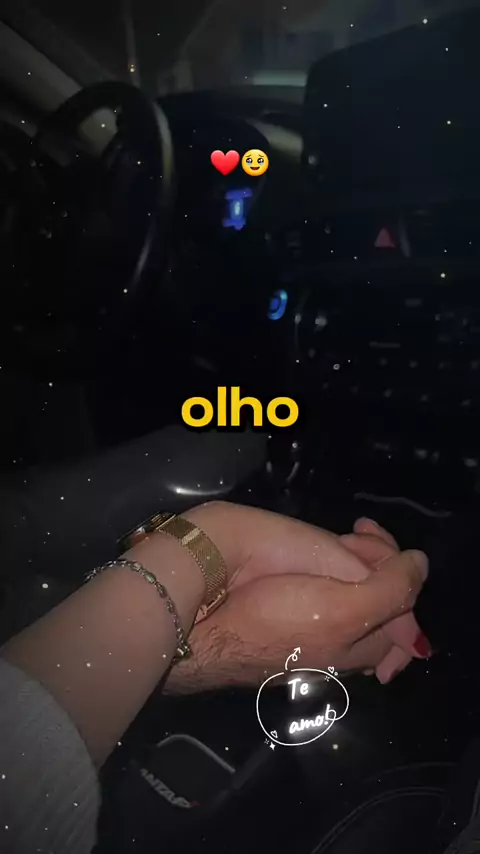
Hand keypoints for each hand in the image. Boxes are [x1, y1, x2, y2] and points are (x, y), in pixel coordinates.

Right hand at [165, 503, 428, 691]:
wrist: (202, 620)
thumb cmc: (275, 621)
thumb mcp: (344, 613)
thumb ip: (391, 591)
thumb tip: (418, 566)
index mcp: (360, 652)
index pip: (403, 608)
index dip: (397, 568)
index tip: (372, 538)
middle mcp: (342, 645)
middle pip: (379, 594)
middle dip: (376, 556)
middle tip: (356, 529)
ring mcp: (313, 630)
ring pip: (352, 586)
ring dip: (354, 553)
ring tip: (338, 535)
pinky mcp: (288, 618)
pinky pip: (324, 586)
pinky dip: (329, 562)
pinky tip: (313, 551)